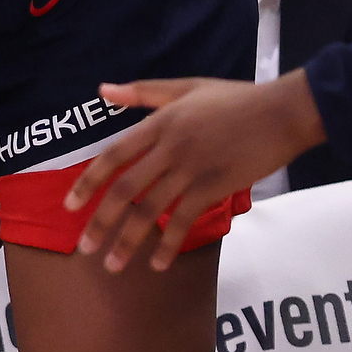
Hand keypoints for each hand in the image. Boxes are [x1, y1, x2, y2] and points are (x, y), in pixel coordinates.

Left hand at [59, 75, 322, 273]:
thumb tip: (103, 89)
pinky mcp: (214, 187)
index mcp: (160, 123)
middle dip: (101, 222)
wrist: (282, 113)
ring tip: (112, 265)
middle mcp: (170, 147)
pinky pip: (185, 221)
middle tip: (84, 249)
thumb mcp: (187, 86)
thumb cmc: (236, 98)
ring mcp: (192, 169)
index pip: (114, 155)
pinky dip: (169, 245)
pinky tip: (157, 264)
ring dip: (128, 241)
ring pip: (150, 210)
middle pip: (125, 190)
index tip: (69, 206)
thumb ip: (143, 92)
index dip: (89, 182)